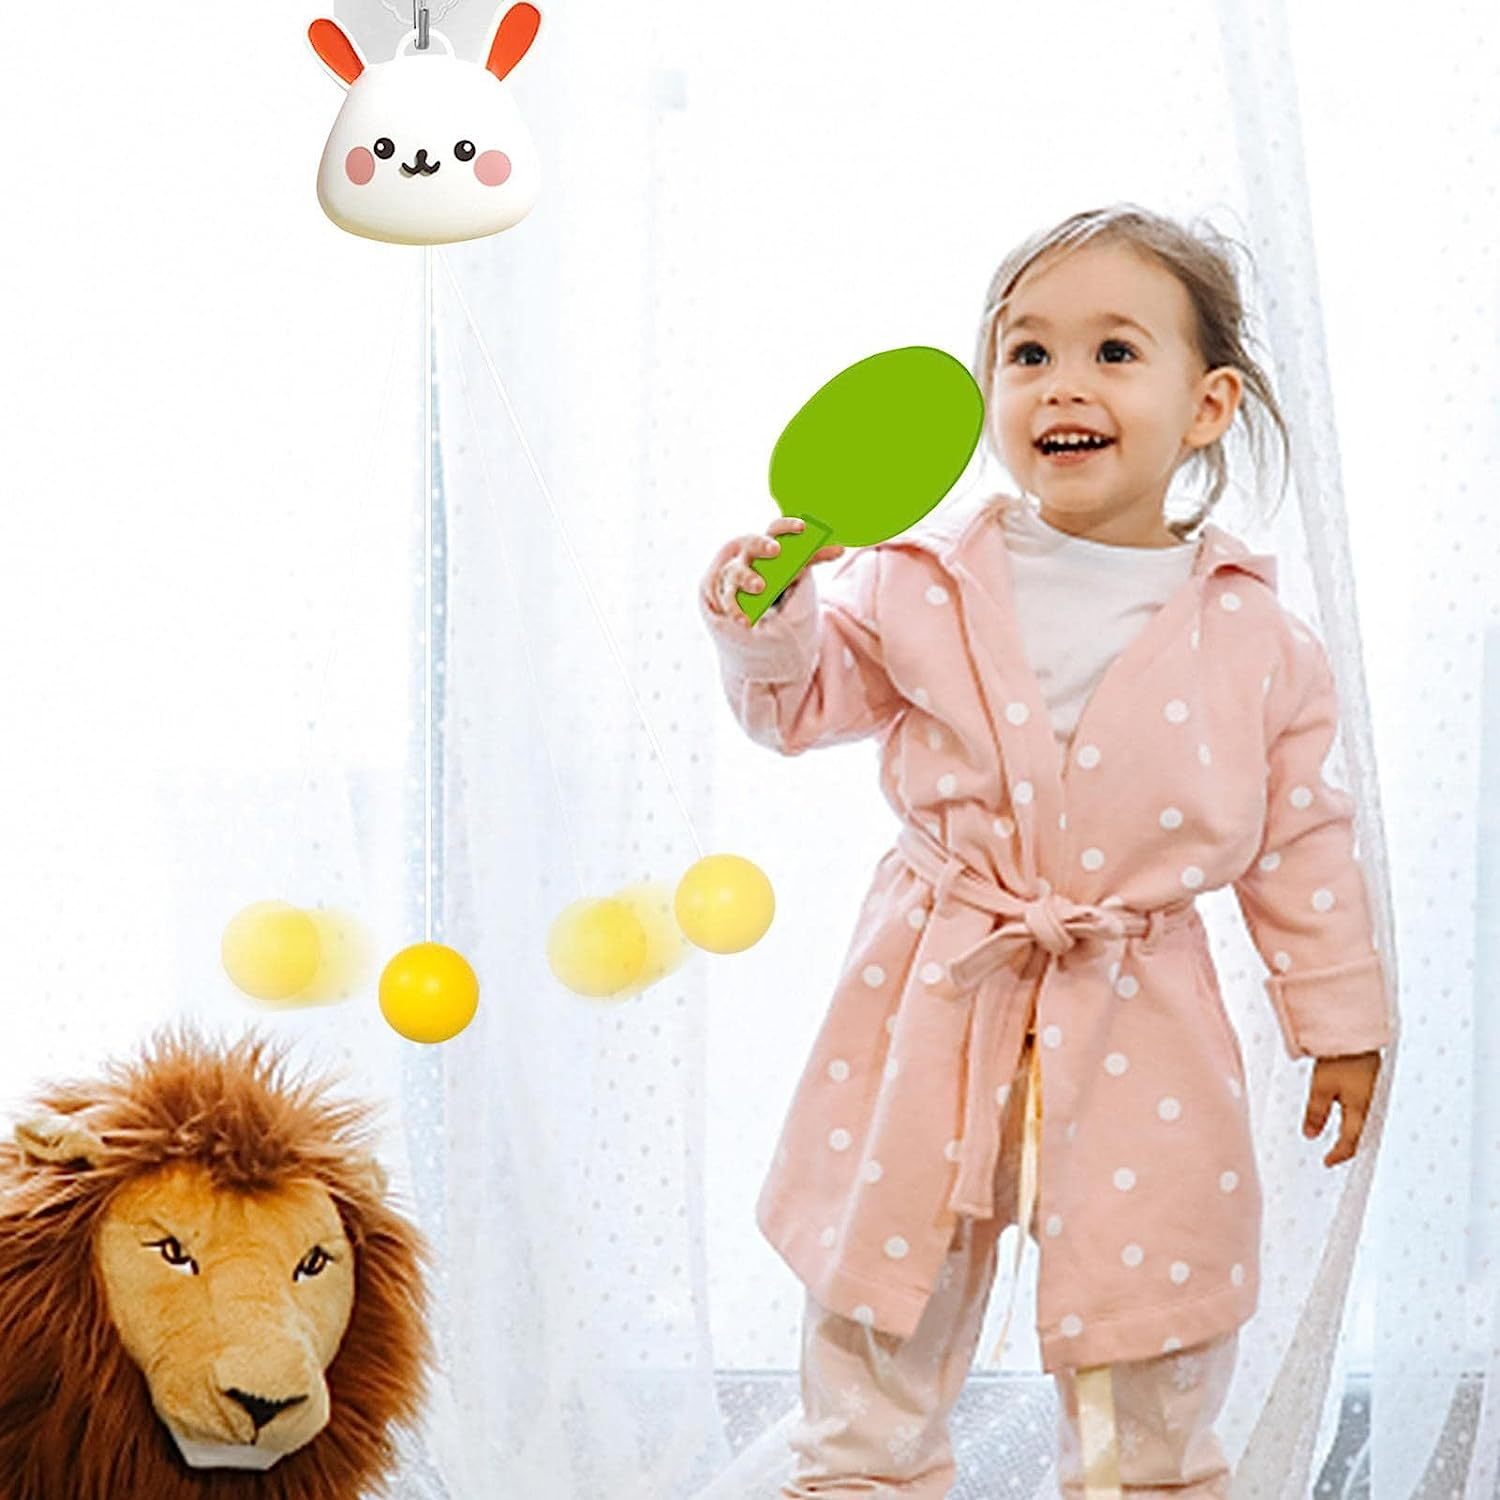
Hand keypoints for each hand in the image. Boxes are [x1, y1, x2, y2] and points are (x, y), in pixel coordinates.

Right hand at [714, 517, 845, 627]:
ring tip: (761, 587)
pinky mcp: (727, 593)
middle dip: (763, 545)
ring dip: (748, 577)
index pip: (775, 527)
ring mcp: (735, 573)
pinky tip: (745, 621)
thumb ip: (815, 555)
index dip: (788, 525)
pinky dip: (736, 610)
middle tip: (776, 550)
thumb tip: (841, 549)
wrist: (743, 586)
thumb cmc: (774, 568)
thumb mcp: (794, 561)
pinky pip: (729, 600)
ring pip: (736, 571)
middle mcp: (749, 554)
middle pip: (752, 543)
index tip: (803, 527)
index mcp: (767, 541)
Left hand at [1303, 1050, 1381, 1165]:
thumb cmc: (1340, 1058)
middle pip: (1362, 1135)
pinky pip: (1369, 1109)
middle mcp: (1373, 1106)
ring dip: (1355, 1133)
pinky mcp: (1376, 1084)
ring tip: (1344, 1139)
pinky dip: (1359, 1118)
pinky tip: (1353, 1116)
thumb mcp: (1320, 1088)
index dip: (1338, 1154)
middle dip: (1349, 1146)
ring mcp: (1377, 1095)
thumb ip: (1315, 1113)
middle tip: (1336, 1154)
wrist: (1358, 1033)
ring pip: (1366, 1122)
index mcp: (1361, 1110)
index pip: (1350, 1142)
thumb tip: (1310, 1136)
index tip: (1327, 1162)